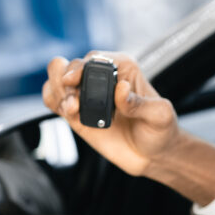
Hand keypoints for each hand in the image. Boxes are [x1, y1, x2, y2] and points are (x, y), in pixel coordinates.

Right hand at [42, 51, 179, 176]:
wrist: (153, 155)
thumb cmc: (161, 131)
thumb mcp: (160, 116)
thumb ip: (141, 103)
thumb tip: (121, 89)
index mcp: (123, 69)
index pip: (94, 58)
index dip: (81, 66)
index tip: (74, 80)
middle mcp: (102, 78)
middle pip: (68, 65)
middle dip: (64, 81)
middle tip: (73, 101)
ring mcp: (87, 95)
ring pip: (56, 79)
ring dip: (56, 91)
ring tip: (71, 109)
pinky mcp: (77, 113)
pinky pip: (53, 99)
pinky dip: (53, 102)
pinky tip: (67, 112)